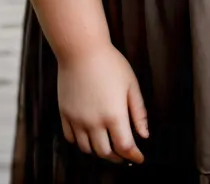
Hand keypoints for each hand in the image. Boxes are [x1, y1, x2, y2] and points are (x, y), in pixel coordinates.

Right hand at [57, 43, 148, 161]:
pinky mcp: (65, 114)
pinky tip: (89, 137)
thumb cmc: (110, 63)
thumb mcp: (131, 84)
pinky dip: (81, 143)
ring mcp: (77, 120)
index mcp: (114, 114)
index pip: (125, 147)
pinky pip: (71, 139)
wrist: (81, 50)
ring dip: (99, 151)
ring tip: (108, 146)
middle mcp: (94, 122)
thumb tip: (144, 135)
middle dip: (118, 157)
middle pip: (105, 152)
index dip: (133, 156)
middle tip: (125, 155)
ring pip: (87, 149)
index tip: (139, 158)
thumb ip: (138, 112)